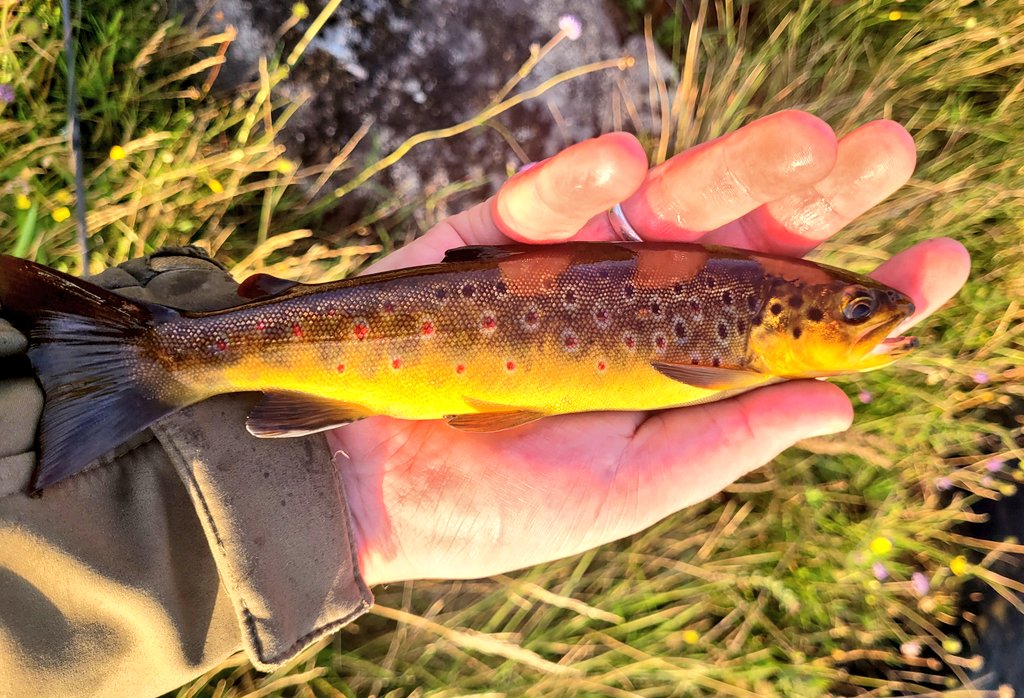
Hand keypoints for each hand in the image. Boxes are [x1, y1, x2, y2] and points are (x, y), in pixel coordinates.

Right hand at [329, 110, 969, 585]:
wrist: (361, 491)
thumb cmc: (489, 506)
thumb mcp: (622, 488)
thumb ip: (721, 440)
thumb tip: (842, 403)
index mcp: (671, 366)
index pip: (778, 321)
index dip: (853, 295)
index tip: (936, 266)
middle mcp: (631, 306)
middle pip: (737, 237)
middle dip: (815, 194)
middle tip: (890, 150)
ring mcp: (566, 268)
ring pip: (660, 199)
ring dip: (731, 164)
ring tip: (807, 137)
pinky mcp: (490, 242)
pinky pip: (539, 200)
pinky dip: (577, 182)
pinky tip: (625, 161)